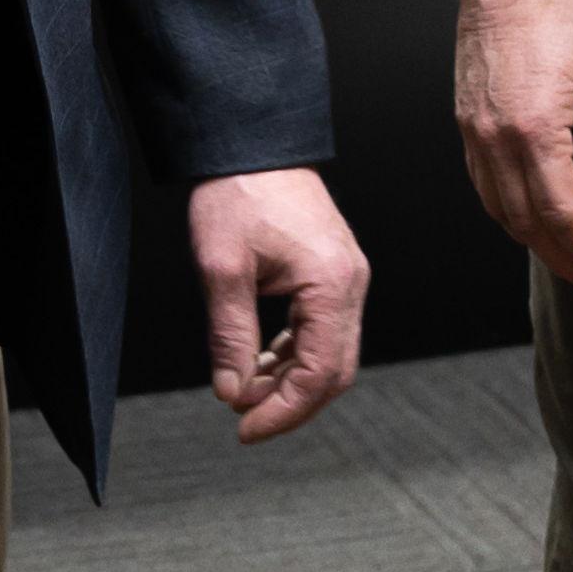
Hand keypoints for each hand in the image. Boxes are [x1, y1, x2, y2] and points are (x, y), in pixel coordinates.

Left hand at [188, 164, 368, 439]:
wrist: (251, 142)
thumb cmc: (238, 192)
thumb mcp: (222, 269)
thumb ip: (230, 336)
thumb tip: (233, 391)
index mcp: (331, 283)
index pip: (319, 373)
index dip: (283, 410)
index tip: (245, 429)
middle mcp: (350, 283)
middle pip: (334, 371)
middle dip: (290, 403)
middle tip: (245, 423)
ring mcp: (346, 277)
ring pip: (329, 353)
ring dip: (289, 380)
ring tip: (244, 391)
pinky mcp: (332, 272)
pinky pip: (322, 329)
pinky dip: (292, 354)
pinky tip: (260, 361)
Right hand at [449, 0, 572, 286]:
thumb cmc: (558, 18)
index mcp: (535, 131)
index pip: (560, 214)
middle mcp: (497, 141)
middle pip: (527, 223)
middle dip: (560, 257)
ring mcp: (475, 134)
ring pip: (499, 211)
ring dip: (531, 242)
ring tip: (562, 257)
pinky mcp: (466, 123)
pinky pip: (482, 186)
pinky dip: (506, 213)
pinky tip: (527, 218)